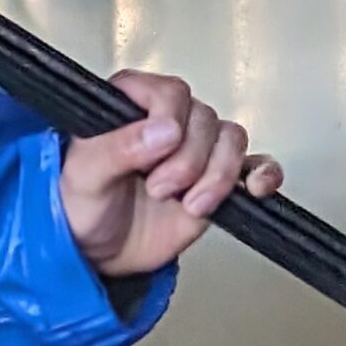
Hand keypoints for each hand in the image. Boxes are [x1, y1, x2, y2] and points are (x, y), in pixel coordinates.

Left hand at [58, 70, 281, 279]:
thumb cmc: (81, 206)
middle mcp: (168, 122)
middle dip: (189, 161)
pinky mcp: (219, 180)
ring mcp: (197, 150)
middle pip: (204, 119)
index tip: (160, 148)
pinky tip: (254, 188)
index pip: (169, 92)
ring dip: (218, 175)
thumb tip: (164, 130)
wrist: (97, 253)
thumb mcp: (85, 175)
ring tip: (191, 203)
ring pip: (232, 140)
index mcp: (132, 105)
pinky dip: (264, 174)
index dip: (170, 119)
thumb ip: (118, 147)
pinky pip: (256, 165)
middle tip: (160, 189)